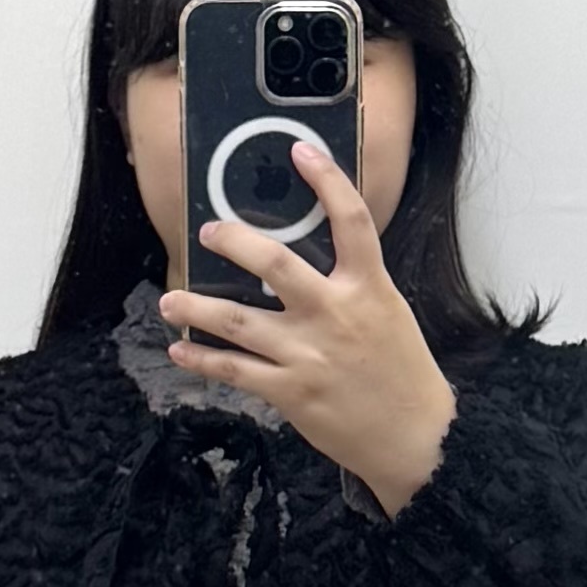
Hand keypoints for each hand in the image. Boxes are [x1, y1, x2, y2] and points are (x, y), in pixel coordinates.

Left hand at [161, 142, 457, 514]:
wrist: (416, 436)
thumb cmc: (401, 371)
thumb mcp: (387, 311)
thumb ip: (351, 282)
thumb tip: (303, 258)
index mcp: (368, 287)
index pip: (351, 220)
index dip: (326, 179)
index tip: (300, 150)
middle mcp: (334, 314)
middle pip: (275, 263)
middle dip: (234, 241)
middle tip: (209, 231)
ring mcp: (308, 354)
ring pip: (237, 321)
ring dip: (196, 308)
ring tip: (170, 300)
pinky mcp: (290, 392)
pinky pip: (233, 371)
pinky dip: (201, 361)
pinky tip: (181, 352)